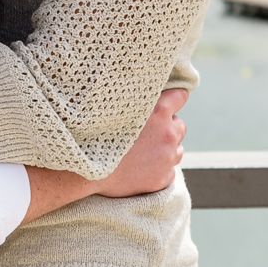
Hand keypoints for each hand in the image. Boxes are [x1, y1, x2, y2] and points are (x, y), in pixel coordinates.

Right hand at [20, 88, 188, 224]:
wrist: (86, 170)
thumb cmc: (96, 134)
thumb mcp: (115, 106)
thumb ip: (136, 98)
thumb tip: (146, 90)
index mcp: (158, 111)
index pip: (181, 96)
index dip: (174, 99)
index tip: (170, 102)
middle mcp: (168, 133)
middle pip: (180, 126)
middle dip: (167, 128)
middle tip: (145, 133)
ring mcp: (168, 157)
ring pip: (177, 150)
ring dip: (165, 150)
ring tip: (142, 152)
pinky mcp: (164, 177)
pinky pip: (168, 171)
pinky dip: (158, 169)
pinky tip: (140, 168)